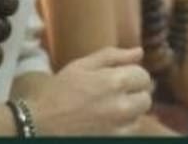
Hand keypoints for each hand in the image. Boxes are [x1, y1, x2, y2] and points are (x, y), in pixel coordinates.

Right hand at [29, 47, 151, 134]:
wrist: (41, 123)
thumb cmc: (60, 90)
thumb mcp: (83, 65)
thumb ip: (113, 56)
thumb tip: (139, 52)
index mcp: (115, 81)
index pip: (143, 76)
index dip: (133, 74)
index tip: (122, 76)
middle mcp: (122, 106)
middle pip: (146, 98)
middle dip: (135, 93)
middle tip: (116, 92)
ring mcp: (119, 128)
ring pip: (139, 116)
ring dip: (130, 110)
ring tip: (109, 106)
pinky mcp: (114, 141)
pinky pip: (129, 132)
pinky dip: (123, 126)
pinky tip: (106, 120)